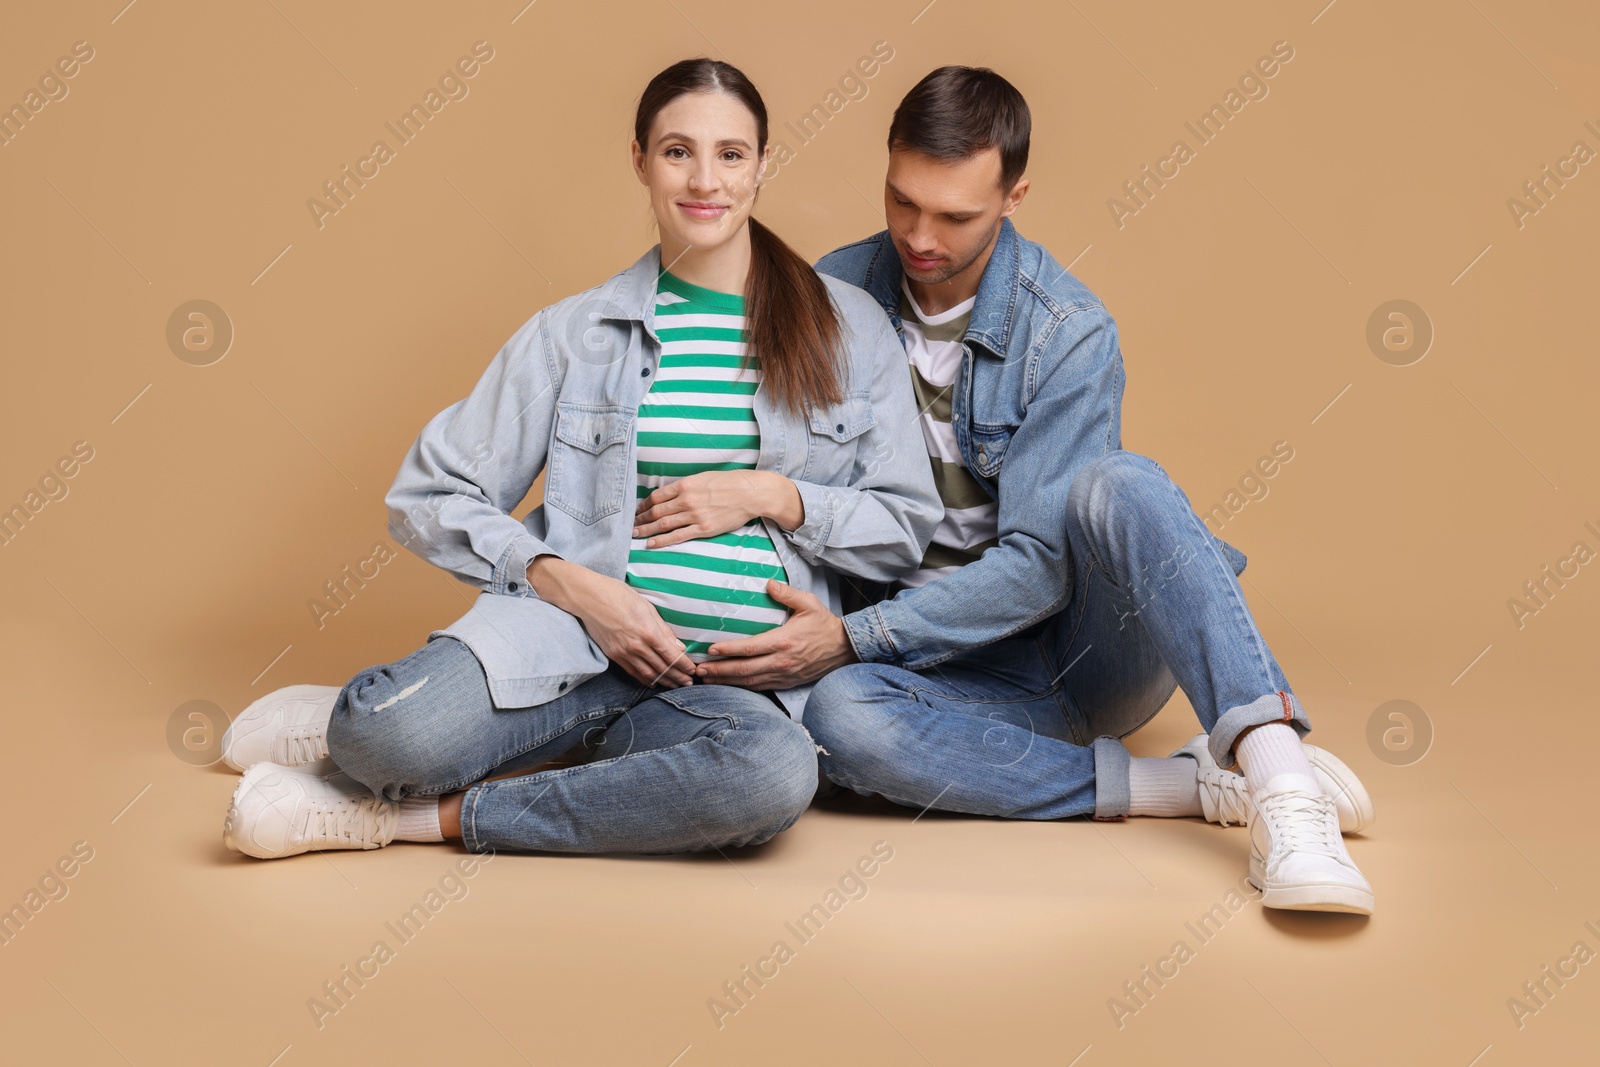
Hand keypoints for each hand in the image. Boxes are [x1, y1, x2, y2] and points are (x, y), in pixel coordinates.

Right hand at [526, 557, 694, 687]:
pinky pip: (633, 673)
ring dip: (665, 681)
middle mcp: (637, 646)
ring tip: (676, 686)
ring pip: (649, 674)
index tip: (694, 671)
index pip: (672, 656)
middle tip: (690, 683)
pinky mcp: (614, 656)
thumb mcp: (647, 608)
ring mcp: (624, 653)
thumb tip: (678, 647)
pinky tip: (655, 682)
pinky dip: (646, 680)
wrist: (589, 598)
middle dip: (678, 677)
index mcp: (648, 632)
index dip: (684, 666)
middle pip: (662, 668)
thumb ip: (663, 630)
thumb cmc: (619, 596)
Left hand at [633, 470, 802, 548]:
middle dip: (641, 519)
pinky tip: (652, 544)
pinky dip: (662, 541)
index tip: (638, 510)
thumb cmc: (729, 483)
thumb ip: (686, 486)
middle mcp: (687, 500)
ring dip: (646, 530)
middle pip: (656, 511)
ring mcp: (695, 515)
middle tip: (631, 525)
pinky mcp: (704, 529)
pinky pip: (678, 536)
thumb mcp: (704, 477)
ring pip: (663, 524)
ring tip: (635, 535)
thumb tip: (670, 494)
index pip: (657, 496)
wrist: (751, 493)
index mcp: (686, 485)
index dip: (644, 505)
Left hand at [692, 580, 857, 689]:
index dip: (728, 650)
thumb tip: (768, 584)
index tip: (710, 650)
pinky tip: (729, 685)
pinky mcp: (786, 682)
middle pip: (744, 670)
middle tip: (698, 670)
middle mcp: (781, 661)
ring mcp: (783, 675)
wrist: (845, 648)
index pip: (750, 648)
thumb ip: (787, 594)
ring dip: (727, 682)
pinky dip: (742, 687)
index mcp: (784, 641)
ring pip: (750, 682)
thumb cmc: (825, 625)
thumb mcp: (809, 603)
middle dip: (719, 671)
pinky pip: (760, 687)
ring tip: (707, 679)